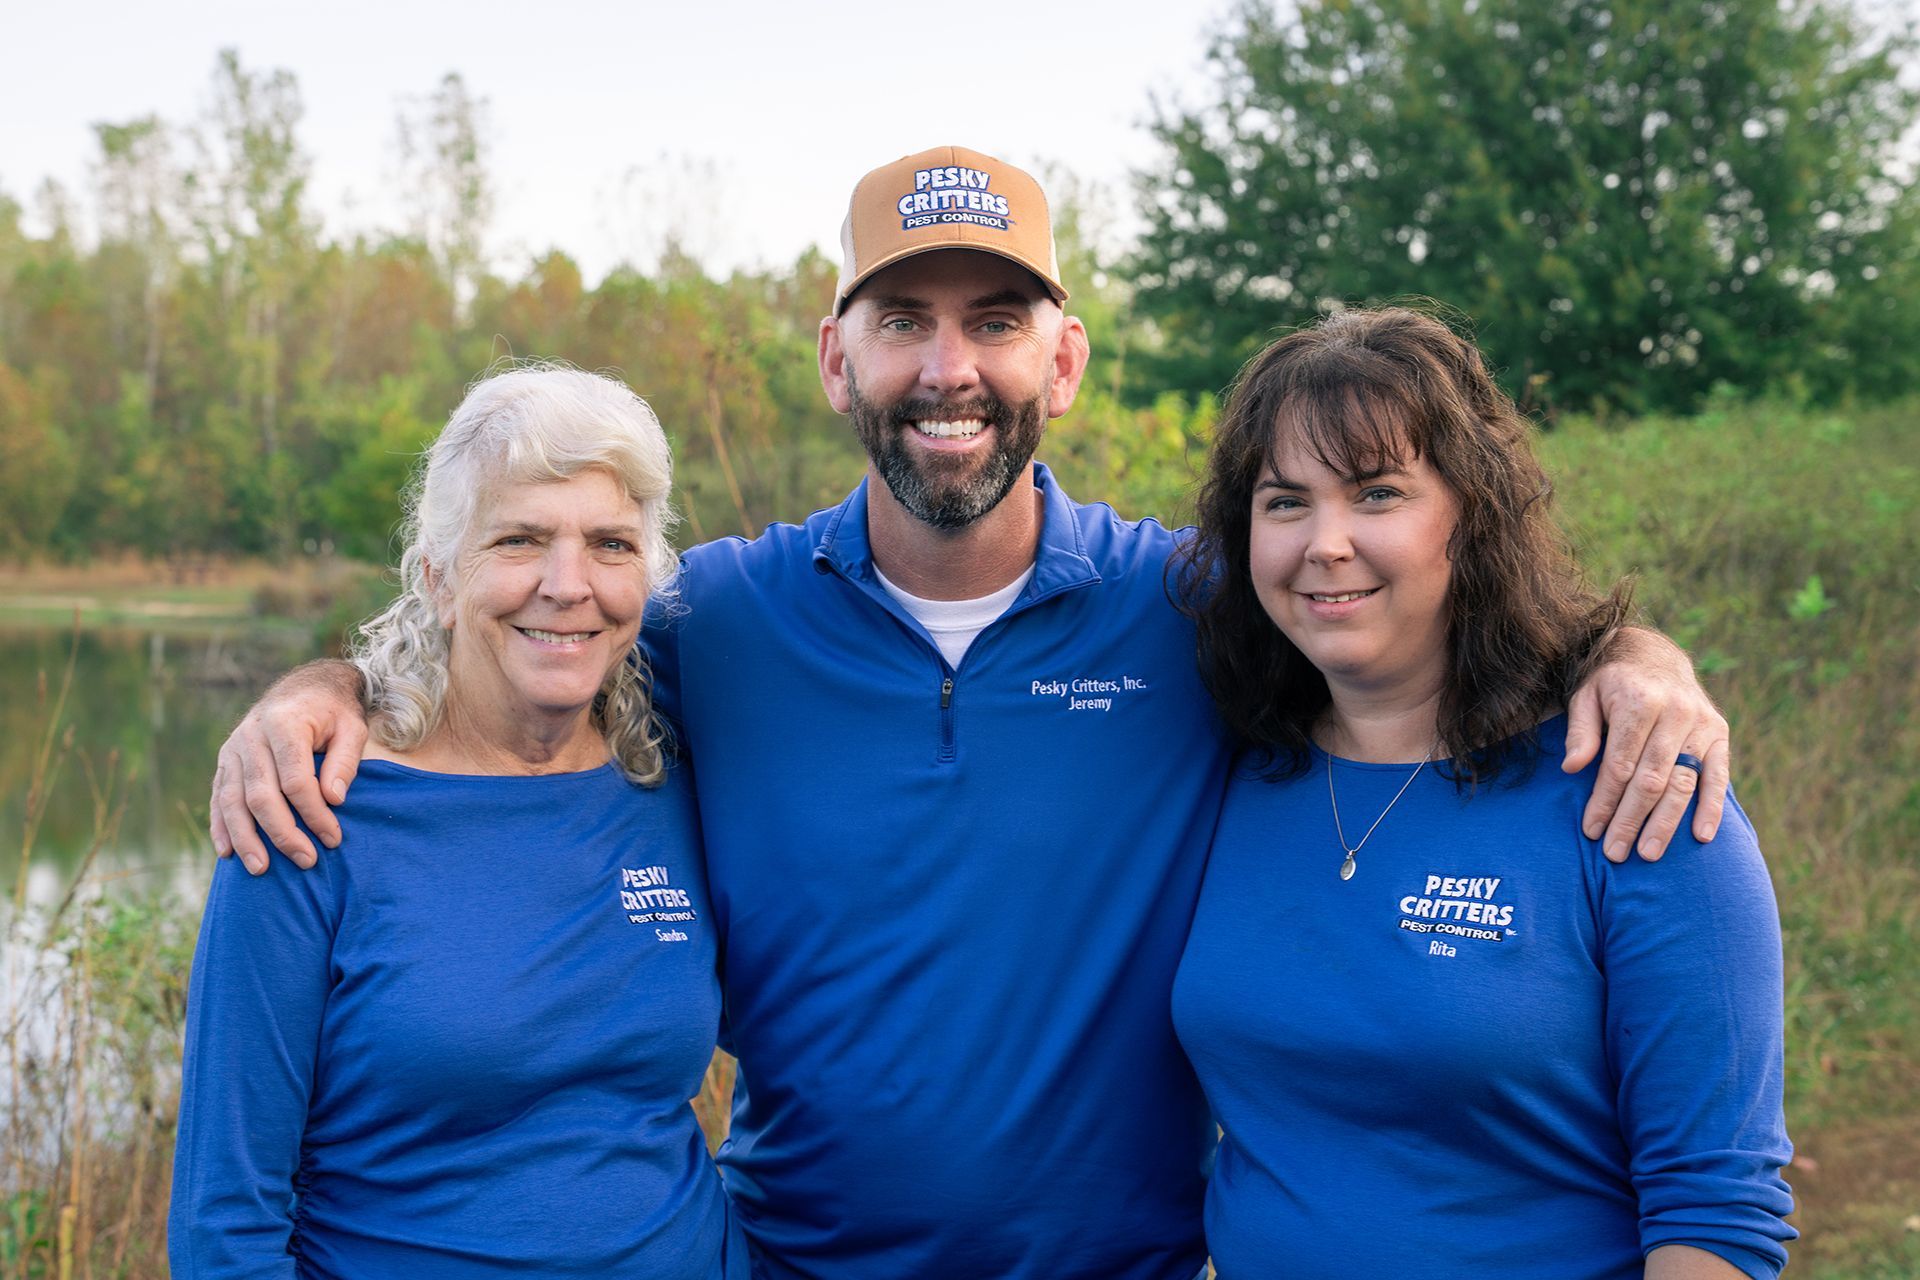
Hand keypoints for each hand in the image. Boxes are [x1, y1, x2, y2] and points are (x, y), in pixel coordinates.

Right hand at [209, 661, 368, 873]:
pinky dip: (221, 827)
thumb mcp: (352, 728)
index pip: (295, 780)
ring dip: (246, 838)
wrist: (305, 688)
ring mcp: (232, 750)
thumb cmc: (334, 712)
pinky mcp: (224, 762)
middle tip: (306, 861)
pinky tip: (227, 853)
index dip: (313, 813)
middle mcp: (250, 737)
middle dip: (283, 833)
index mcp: (283, 724)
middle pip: (261, 796)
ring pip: (232, 801)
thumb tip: (333, 800)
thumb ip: (344, 762)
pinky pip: (217, 798)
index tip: (333, 838)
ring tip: (261, 869)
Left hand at [1563, 628, 1730, 861]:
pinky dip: (1711, 807)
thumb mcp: (1585, 695)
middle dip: (1632, 820)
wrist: (1653, 654)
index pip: (1620, 764)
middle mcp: (1676, 712)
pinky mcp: (1720, 734)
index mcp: (1639, 701)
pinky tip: (1701, 836)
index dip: (1605, 801)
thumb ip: (1580, 731)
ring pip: (1684, 783)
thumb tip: (1572, 767)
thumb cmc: (1611, 683)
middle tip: (1616, 853)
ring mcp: (1702, 724)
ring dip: (1666, 822)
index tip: (1591, 830)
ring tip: (1648, 854)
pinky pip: (1718, 776)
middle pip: (1651, 779)